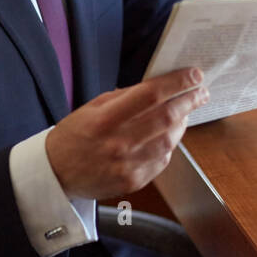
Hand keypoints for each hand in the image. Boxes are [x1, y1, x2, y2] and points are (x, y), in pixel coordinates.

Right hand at [45, 68, 208, 198]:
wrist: (55, 174)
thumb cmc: (74, 136)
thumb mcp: (92, 107)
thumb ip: (125, 98)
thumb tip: (158, 87)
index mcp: (105, 119)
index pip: (150, 95)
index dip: (177, 83)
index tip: (194, 74)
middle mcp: (118, 143)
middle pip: (167, 117)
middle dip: (189, 101)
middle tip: (200, 91)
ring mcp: (128, 165)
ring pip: (170, 140)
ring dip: (182, 123)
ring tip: (184, 112)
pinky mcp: (133, 182)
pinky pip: (162, 160)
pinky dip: (169, 145)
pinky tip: (167, 136)